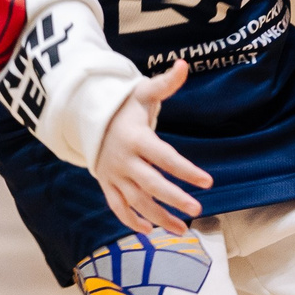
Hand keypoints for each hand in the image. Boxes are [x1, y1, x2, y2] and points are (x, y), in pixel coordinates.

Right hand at [93, 62, 212, 236]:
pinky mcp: (106, 184)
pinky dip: (130, 220)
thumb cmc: (123, 106)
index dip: (185, 170)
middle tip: (197, 209)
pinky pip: (117, 206)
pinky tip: (149, 230)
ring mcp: (113, 175)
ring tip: (182, 229)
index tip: (208, 182)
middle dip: (173, 198)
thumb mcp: (143, 93)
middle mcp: (124, 160)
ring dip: (158, 217)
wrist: (86, 117)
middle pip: (150, 184)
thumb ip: (165, 83)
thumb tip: (183, 64)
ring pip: (136, 201)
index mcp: (136, 138)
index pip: (164, 157)